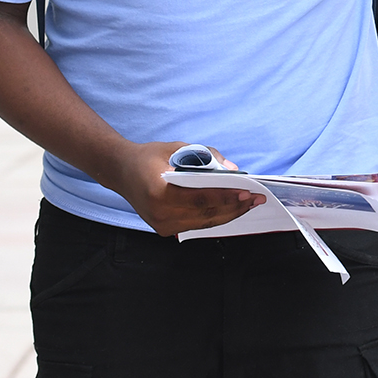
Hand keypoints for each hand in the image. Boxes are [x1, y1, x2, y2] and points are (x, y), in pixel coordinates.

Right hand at [105, 140, 264, 237]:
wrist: (120, 171)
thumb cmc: (149, 157)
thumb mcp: (177, 148)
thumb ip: (206, 156)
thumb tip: (233, 169)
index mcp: (159, 192)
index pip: (200, 199)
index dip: (226, 197)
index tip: (248, 192)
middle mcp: (159, 213)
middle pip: (206, 214)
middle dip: (235, 207)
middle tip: (257, 199)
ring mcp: (161, 225)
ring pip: (204, 223)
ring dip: (229, 214)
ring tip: (249, 204)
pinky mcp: (164, 230)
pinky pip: (196, 224)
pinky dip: (215, 217)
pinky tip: (231, 209)